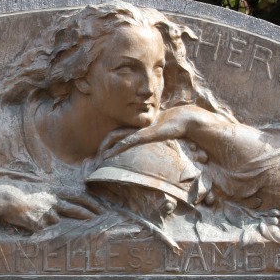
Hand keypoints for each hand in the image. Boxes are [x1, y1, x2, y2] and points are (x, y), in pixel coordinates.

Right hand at [0, 184, 97, 231]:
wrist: (5, 198)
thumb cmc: (19, 194)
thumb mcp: (38, 190)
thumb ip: (50, 199)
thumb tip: (60, 212)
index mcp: (53, 191)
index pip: (77, 196)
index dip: (90, 203)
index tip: (100, 208)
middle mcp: (53, 202)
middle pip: (75, 210)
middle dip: (89, 214)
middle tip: (100, 219)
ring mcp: (47, 214)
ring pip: (53, 222)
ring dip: (46, 221)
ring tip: (32, 214)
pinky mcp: (39, 225)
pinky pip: (41, 229)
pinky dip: (35, 226)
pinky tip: (26, 220)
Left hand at [101, 105, 225, 158]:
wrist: (183, 120)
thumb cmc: (174, 128)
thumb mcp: (162, 136)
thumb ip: (155, 140)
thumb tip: (155, 150)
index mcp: (138, 128)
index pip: (118, 134)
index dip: (109, 143)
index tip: (103, 154)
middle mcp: (135, 128)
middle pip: (113, 135)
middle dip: (103, 146)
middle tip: (97, 158)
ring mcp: (138, 131)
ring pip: (115, 137)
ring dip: (106, 148)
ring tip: (100, 158)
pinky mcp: (142, 135)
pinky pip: (125, 142)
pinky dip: (115, 149)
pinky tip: (108, 155)